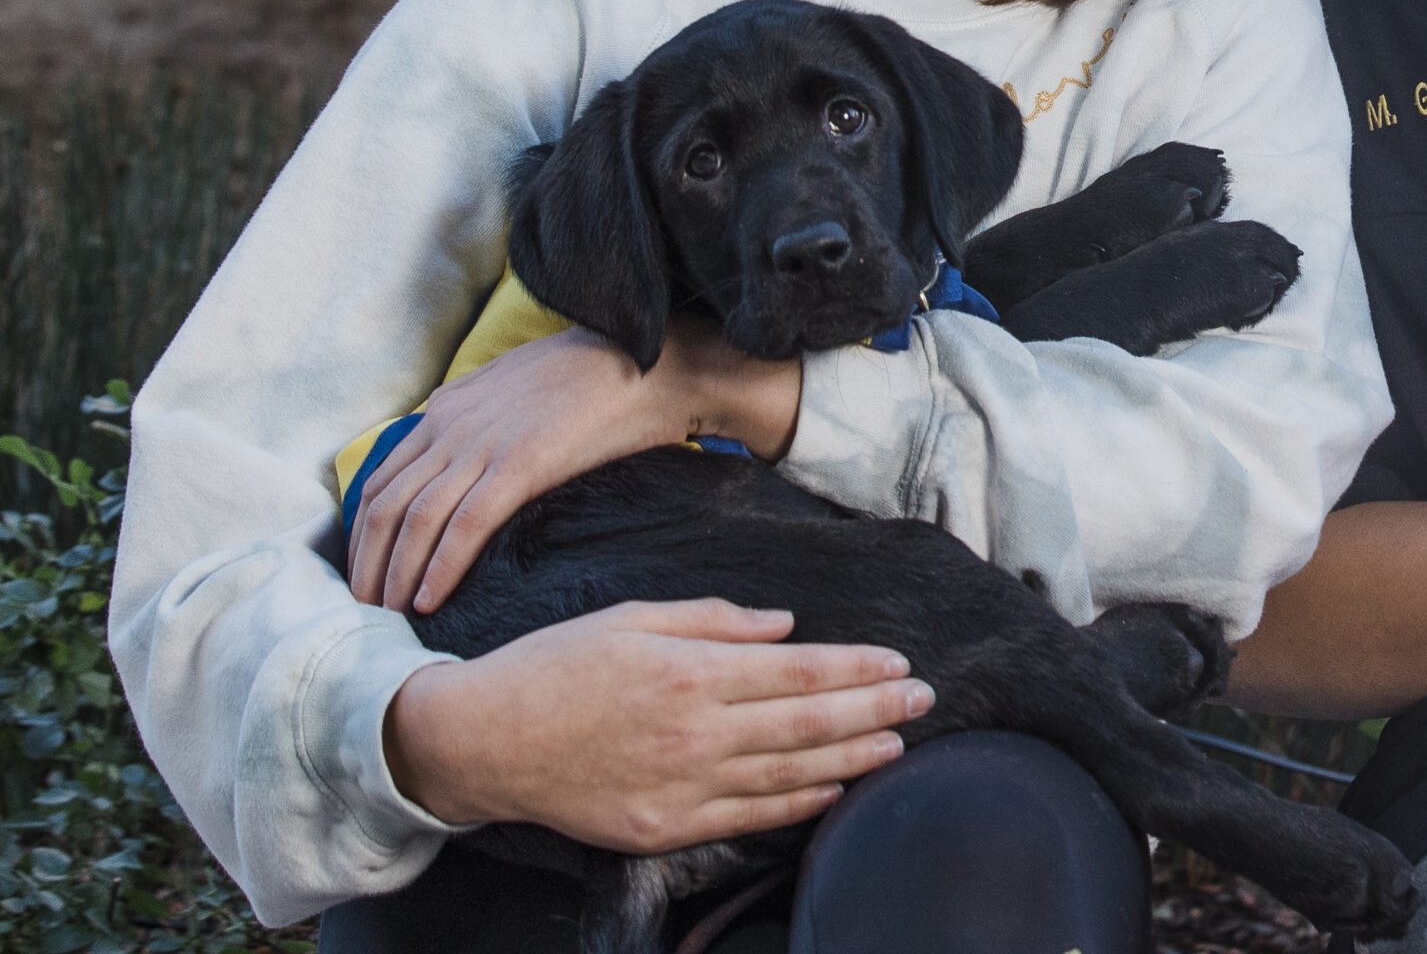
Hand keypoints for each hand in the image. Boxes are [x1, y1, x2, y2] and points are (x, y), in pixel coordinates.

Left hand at [349, 317, 796, 615]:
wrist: (655, 362)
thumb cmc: (596, 375)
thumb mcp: (516, 385)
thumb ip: (477, 416)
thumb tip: (455, 450)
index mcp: (447, 408)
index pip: (380, 480)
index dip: (362, 536)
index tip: (366, 574)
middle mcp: (452, 425)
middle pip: (383, 507)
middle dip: (366, 566)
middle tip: (363, 611)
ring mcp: (484, 443)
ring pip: (414, 521)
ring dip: (395, 577)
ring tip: (390, 617)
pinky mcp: (521, 462)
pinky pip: (465, 526)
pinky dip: (440, 567)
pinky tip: (431, 600)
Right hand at [385, 599, 932, 850]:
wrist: (484, 741)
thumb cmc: (557, 665)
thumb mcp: (633, 616)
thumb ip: (717, 620)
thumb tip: (787, 626)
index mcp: (691, 670)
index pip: (799, 671)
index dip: (856, 667)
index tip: (898, 661)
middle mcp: (695, 730)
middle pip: (808, 723)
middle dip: (875, 709)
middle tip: (925, 698)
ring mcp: (681, 785)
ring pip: (789, 775)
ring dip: (852, 758)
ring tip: (899, 743)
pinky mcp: (663, 827)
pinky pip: (747, 818)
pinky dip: (798, 805)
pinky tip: (834, 790)